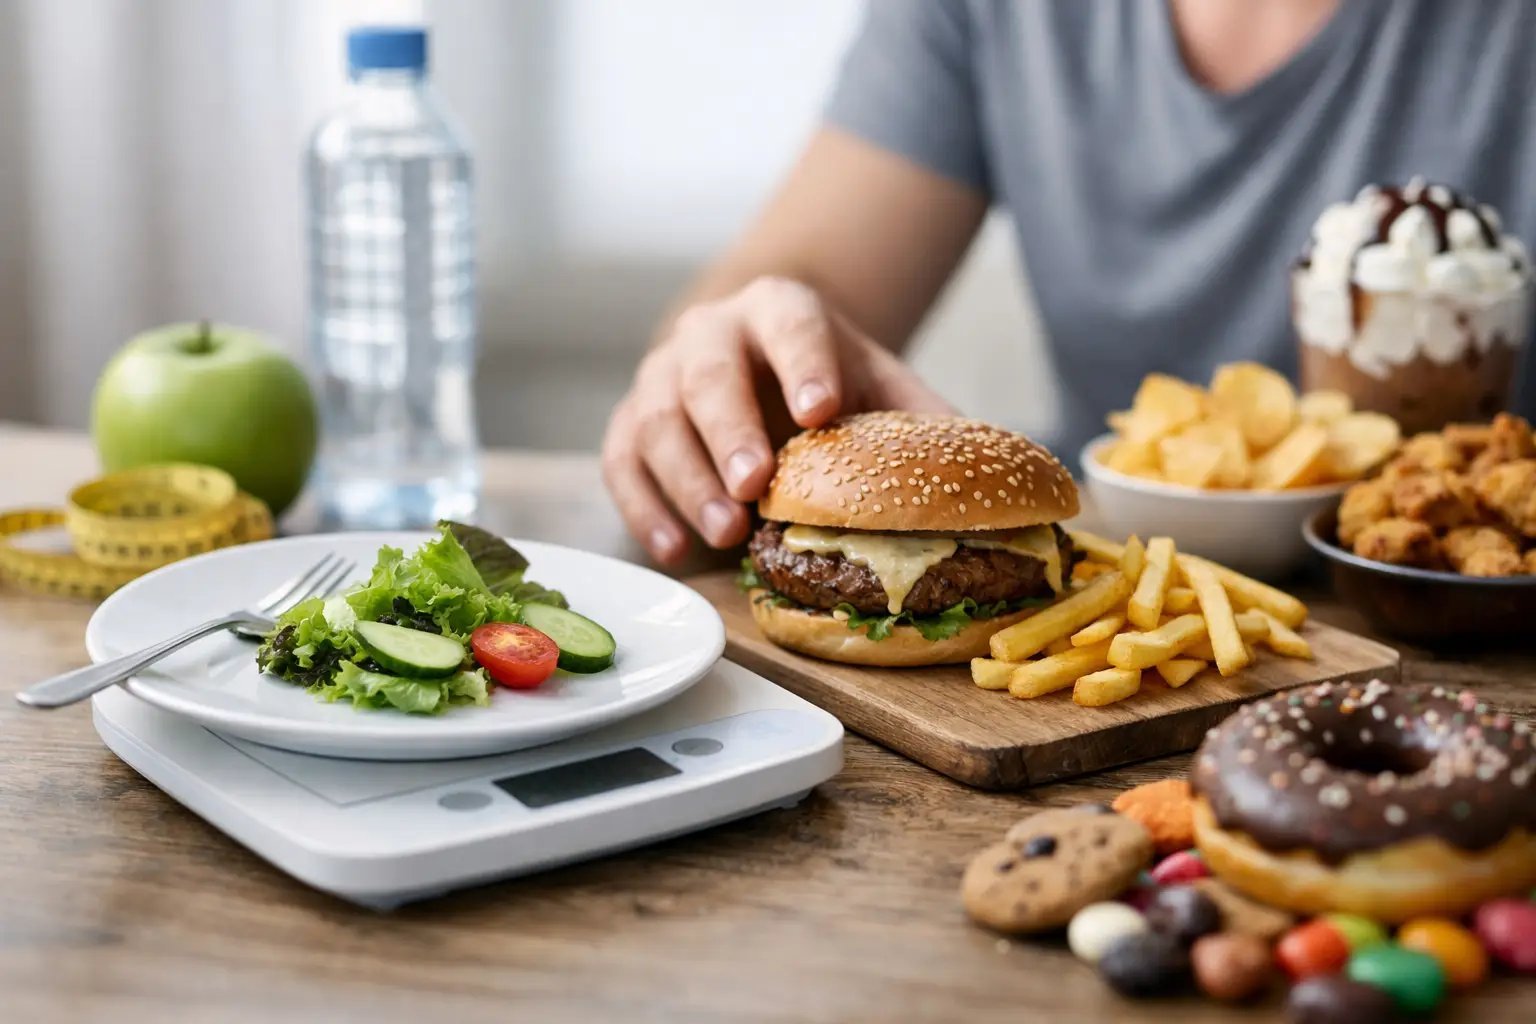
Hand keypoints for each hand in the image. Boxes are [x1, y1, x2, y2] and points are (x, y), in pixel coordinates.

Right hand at [603, 276, 951, 563]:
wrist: (754, 366)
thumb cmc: (826, 385)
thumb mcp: (879, 386)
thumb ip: (921, 424)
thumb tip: (993, 487)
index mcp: (779, 310)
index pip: (790, 324)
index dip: (803, 364)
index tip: (823, 410)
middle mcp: (709, 333)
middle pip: (707, 373)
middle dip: (729, 430)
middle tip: (755, 485)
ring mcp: (659, 376)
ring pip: (655, 420)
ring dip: (687, 480)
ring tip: (724, 533)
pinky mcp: (628, 425)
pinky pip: (621, 464)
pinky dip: (644, 509)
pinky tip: (675, 550)